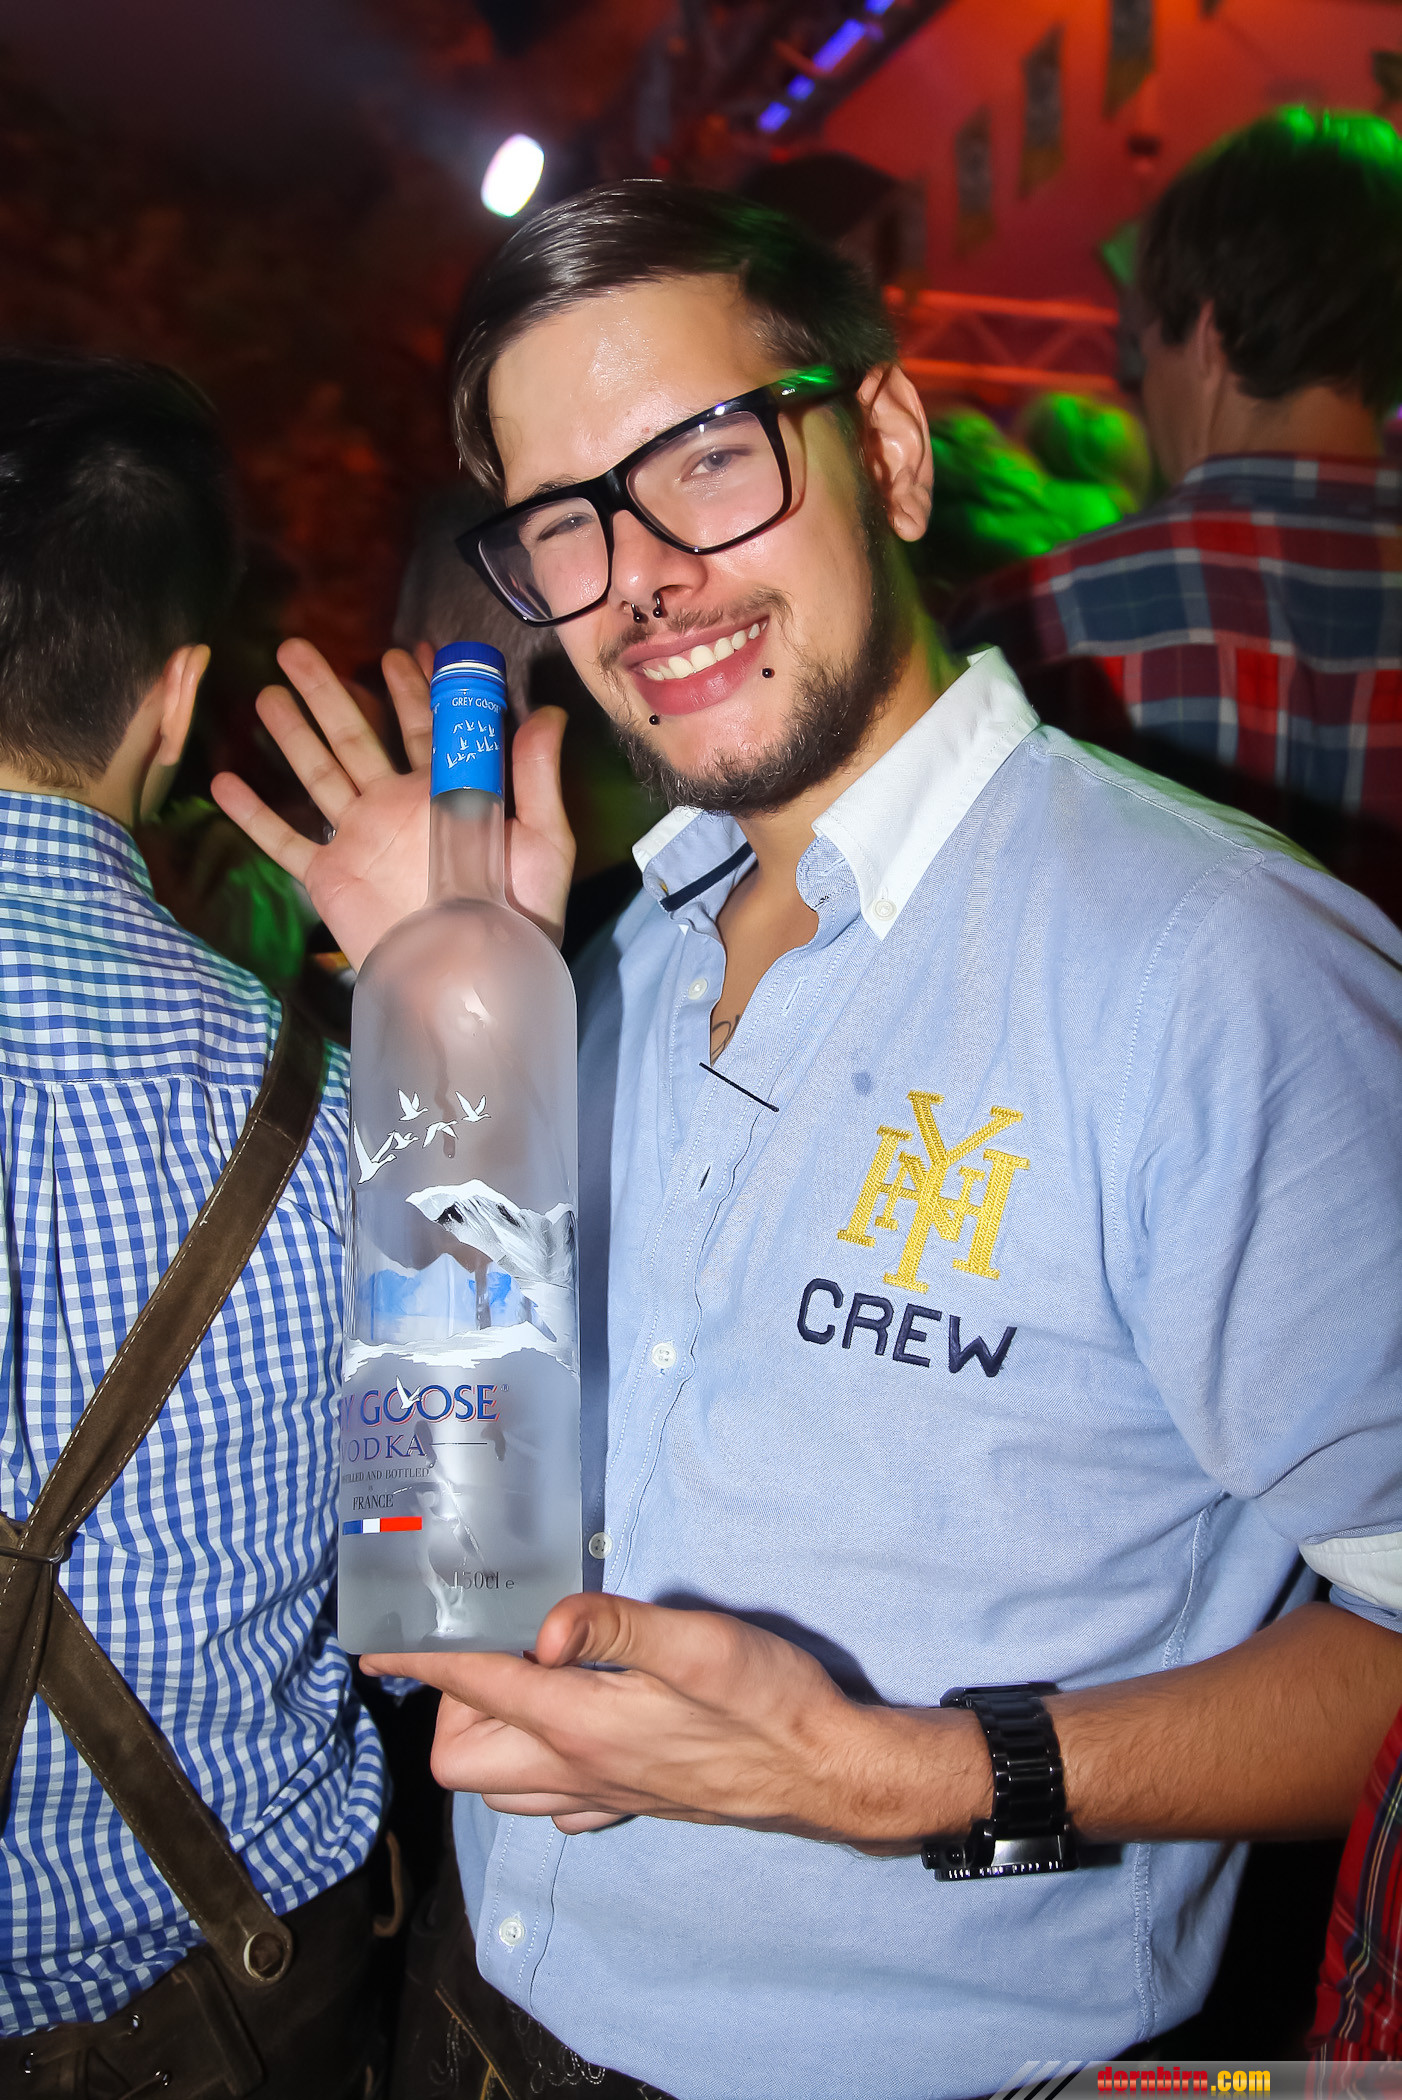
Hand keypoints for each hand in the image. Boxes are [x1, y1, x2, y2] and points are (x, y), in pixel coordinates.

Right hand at [210, 640, 574, 968]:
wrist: (471, 980)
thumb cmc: (518, 919)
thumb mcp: (542, 843)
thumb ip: (536, 778)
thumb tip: (549, 712)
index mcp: (445, 795)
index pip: (424, 728)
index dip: (413, 688)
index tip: (401, 649)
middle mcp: (396, 808)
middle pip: (356, 736)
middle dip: (329, 692)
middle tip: (296, 648)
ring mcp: (360, 841)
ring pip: (317, 774)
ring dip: (290, 735)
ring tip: (264, 694)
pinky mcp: (330, 878)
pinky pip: (284, 841)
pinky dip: (253, 815)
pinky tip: (223, 782)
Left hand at [364, 1593, 988, 1845]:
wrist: (829, 1772)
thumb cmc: (769, 1700)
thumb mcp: (700, 1642)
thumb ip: (617, 1626)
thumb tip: (540, 1628)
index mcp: (581, 1724)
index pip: (472, 1689)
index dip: (419, 1661)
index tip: (379, 1642)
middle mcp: (578, 1770)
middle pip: (462, 1758)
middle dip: (450, 1704)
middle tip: (489, 1646)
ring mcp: (604, 1794)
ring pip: (503, 1788)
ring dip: (488, 1736)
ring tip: (520, 1678)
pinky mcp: (633, 1802)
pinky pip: (554, 1804)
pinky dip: (537, 1769)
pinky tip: (570, 1726)